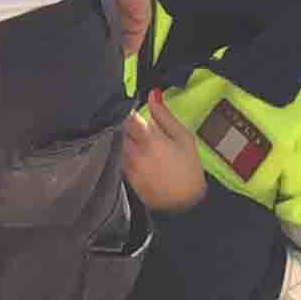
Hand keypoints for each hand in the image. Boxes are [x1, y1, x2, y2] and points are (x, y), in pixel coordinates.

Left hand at [122, 91, 208, 211]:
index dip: (125, 107)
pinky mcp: (122, 176)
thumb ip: (165, 115)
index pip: (125, 114)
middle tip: (128, 120)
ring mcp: (125, 164)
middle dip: (120, 121)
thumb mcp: (183, 138)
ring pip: (113, 141)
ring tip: (128, 137)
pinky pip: (113, 156)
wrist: (185, 205)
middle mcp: (132, 150)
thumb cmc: (188, 170)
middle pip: (116, 127)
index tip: (128, 104)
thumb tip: (153, 94)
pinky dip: (116, 150)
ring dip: (116, 135)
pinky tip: (127, 152)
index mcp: (148, 138)